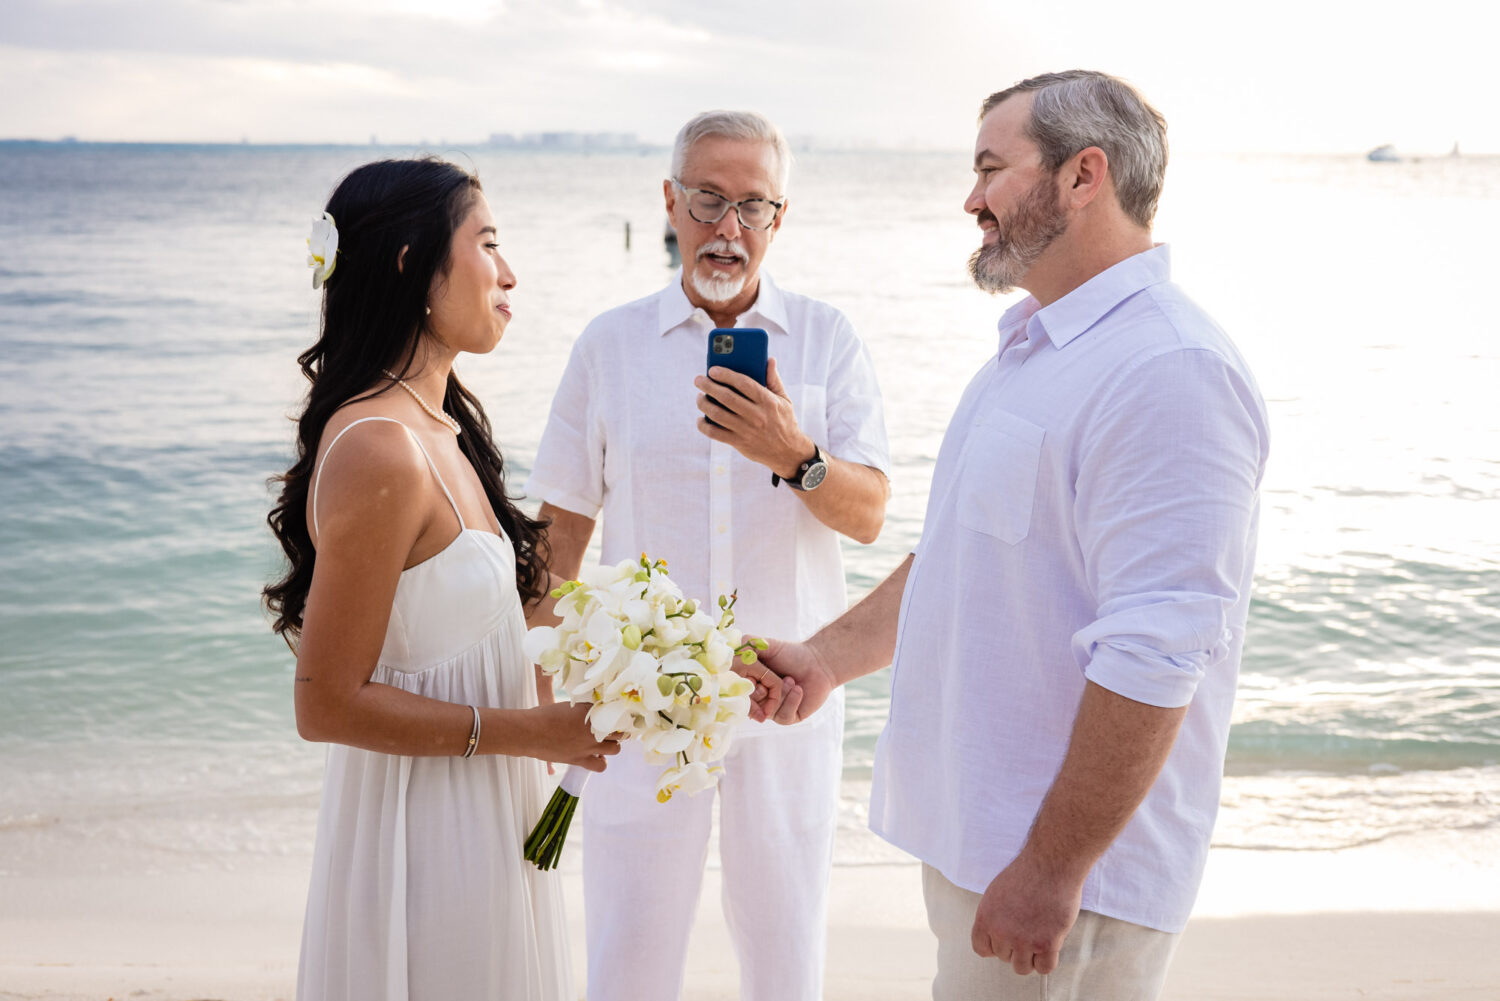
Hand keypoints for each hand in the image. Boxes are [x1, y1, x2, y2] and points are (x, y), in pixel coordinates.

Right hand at [529, 702, 620, 772]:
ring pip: (615, 749)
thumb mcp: (569, 707)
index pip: (615, 713)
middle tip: (614, 730)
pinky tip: (596, 756)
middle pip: (620, 731)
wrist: (530, 732)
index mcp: (591, 712)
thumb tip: (595, 711)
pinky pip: (601, 766)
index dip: (619, 716)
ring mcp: (589, 746)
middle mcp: (594, 729)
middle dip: (619, 731)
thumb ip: (584, 710)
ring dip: (613, 746)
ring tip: (607, 743)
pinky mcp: (581, 759)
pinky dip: (601, 762)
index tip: (619, 717)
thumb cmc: (545, 715)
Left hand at [694, 358, 811, 478]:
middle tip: (698, 380)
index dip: (726, 375)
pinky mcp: (739, 443)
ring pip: (718, 414)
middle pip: (727, 397)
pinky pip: (715, 433)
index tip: (712, 370)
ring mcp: (746, 430)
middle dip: (709, 386)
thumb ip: (774, 380)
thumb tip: (769, 360)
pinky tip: (700, 419)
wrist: (788, 452)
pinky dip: (704, 425)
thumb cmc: (784, 421)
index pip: (744, 383)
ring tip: (699, 397)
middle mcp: (756, 415)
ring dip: (704, 404)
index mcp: (767, 401)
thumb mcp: (784, 400)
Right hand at [736, 637, 838, 724]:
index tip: (753, 675)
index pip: (735, 693)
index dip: (743, 685)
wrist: (818, 662)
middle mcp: (757, 700)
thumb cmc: (790, 653)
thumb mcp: (764, 645)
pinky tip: (798, 689)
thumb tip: (729, 653)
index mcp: (748, 684)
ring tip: (791, 680)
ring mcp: (772, 710)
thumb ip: (745, 645)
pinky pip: (783, 716)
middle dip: (761, 691)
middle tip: (774, 680)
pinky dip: (791, 700)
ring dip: (780, 694)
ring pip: (766, 711)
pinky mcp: (788, 717)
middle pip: (748, 706)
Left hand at [970, 854, 1084, 975]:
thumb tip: (995, 939)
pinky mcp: (1046, 944)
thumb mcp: (996, 892)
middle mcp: (1001, 932)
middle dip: (1015, 946)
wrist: (1051, 864)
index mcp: (985, 918)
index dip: (994, 946)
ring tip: (1039, 937)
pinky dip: (1047, 961)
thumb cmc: (1027, 874)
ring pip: (1022, 967)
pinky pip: (1044, 968)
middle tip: (1029, 928)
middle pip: (1004, 957)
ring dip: (1030, 957)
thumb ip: (994, 917)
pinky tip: (1051, 945)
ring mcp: (1024, 940)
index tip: (1006, 939)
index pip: (981, 949)